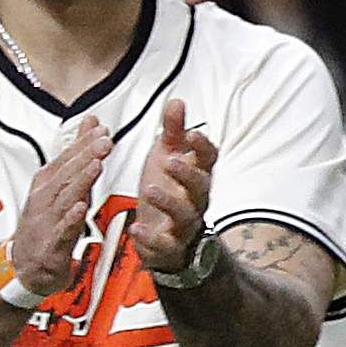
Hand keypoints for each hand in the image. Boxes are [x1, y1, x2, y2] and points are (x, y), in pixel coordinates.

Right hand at [6, 121, 111, 306]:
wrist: (24, 266)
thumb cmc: (47, 223)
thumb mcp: (62, 188)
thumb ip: (78, 158)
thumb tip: (92, 125)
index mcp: (48, 185)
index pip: (66, 160)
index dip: (82, 143)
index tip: (100, 127)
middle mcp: (45, 199)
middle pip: (66, 174)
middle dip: (85, 156)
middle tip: (104, 139)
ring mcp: (46, 222)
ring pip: (65, 198)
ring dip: (80, 181)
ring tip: (96, 165)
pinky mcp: (50, 246)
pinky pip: (61, 231)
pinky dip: (70, 219)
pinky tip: (81, 208)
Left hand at [127, 99, 215, 275]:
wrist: (164, 236)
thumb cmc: (167, 192)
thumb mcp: (166, 157)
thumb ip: (172, 131)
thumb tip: (177, 101)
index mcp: (196, 177)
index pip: (209, 161)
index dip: (203, 148)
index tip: (192, 134)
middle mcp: (195, 201)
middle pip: (202, 188)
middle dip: (188, 174)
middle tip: (171, 161)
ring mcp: (184, 224)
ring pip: (185, 215)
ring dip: (169, 203)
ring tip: (150, 190)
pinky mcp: (169, 245)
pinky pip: (164, 243)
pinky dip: (150, 237)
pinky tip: (136, 228)